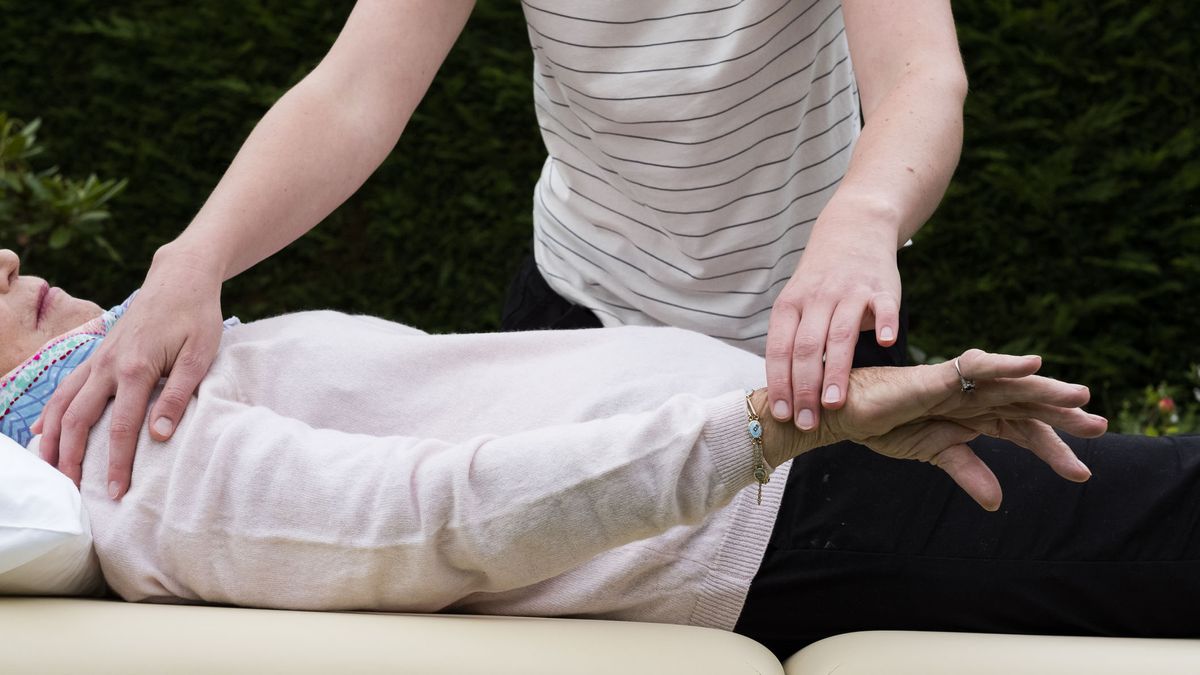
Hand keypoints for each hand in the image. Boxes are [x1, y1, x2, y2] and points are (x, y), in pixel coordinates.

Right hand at [33, 245, 223, 497]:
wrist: (180, 277)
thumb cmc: (197, 315)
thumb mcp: (200, 354)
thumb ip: (178, 395)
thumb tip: (160, 435)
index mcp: (134, 369)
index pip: (120, 428)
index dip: (117, 464)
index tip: (115, 493)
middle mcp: (107, 365)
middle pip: (78, 421)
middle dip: (72, 459)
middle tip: (71, 493)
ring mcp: (97, 359)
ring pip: (63, 404)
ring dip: (54, 439)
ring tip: (51, 471)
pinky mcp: (97, 354)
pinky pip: (66, 387)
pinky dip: (52, 411)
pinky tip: (43, 431)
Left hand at [765, 227, 900, 430]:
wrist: (853, 229)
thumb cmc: (820, 281)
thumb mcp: (796, 303)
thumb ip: (791, 342)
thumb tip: (784, 393)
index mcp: (790, 305)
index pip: (779, 349)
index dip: (780, 383)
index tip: (782, 414)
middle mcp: (817, 298)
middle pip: (807, 348)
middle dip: (804, 388)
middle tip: (808, 422)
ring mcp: (850, 292)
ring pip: (840, 334)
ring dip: (836, 371)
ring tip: (834, 404)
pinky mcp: (881, 287)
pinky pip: (884, 307)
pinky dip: (886, 324)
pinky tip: (887, 344)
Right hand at [819, 349, 1107, 509]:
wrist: (847, 415)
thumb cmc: (886, 426)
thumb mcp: (936, 454)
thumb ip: (969, 472)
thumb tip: (997, 504)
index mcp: (976, 415)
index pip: (1024, 430)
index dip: (1053, 451)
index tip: (1081, 474)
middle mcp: (974, 396)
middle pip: (1028, 405)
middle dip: (1063, 418)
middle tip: (1100, 429)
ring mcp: (959, 384)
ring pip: (1012, 384)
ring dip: (1046, 388)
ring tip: (1080, 397)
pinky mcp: (939, 375)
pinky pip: (977, 366)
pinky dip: (1005, 364)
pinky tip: (1033, 364)